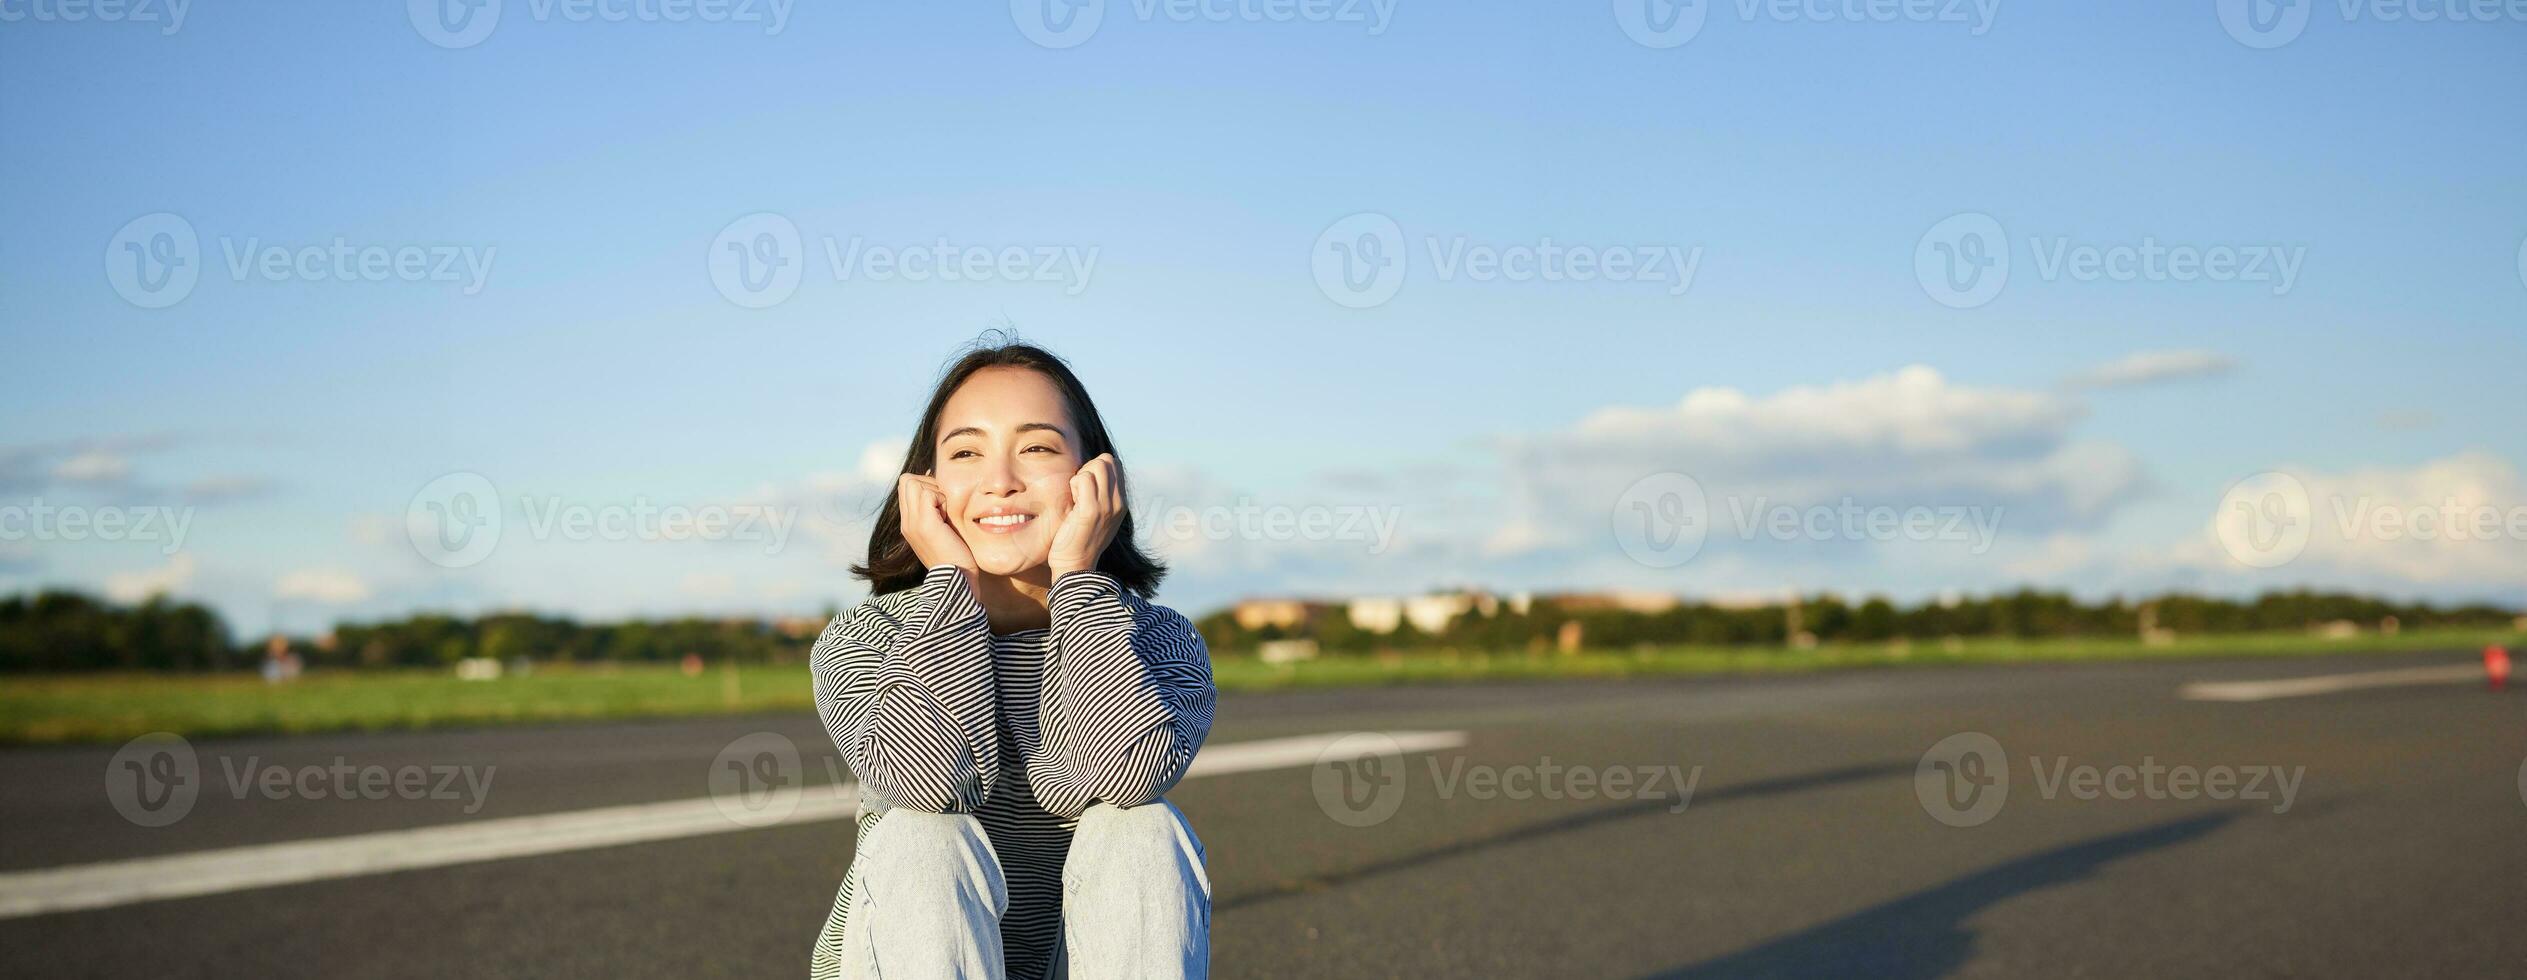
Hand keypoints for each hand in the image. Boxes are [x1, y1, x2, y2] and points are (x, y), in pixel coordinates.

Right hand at [896, 472, 975, 572]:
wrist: (957, 578)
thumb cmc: (956, 554)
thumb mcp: (941, 528)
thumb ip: (934, 509)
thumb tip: (933, 477)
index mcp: (909, 524)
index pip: (906, 486)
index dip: (924, 484)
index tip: (940, 501)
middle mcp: (906, 522)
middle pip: (906, 480)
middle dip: (928, 483)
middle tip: (942, 504)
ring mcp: (912, 523)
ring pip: (914, 482)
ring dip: (935, 491)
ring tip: (945, 513)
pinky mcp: (924, 524)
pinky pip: (928, 494)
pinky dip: (942, 499)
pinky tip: (948, 517)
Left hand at [1048, 453, 1122, 578]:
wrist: (1076, 566)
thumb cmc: (1081, 541)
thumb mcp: (1102, 518)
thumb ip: (1104, 498)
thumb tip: (1095, 474)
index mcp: (1122, 503)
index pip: (1115, 464)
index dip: (1097, 467)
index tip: (1087, 486)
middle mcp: (1119, 503)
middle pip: (1107, 460)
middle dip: (1089, 467)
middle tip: (1079, 488)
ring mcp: (1106, 506)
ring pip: (1097, 466)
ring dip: (1081, 476)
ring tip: (1076, 496)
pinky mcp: (1090, 511)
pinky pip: (1083, 478)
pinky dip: (1074, 484)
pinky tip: (1072, 501)